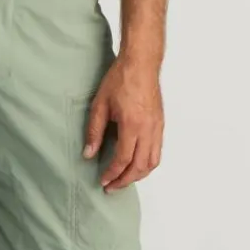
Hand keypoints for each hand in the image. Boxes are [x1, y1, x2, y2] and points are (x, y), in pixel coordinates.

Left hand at [84, 56, 163, 190]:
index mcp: (132, 124)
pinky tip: (136, 166)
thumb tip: (89, 154)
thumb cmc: (120, 79)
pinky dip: (148, 164)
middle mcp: (148, 128)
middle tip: (111, 187)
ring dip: (138, 175)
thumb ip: (94, 132)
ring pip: (152, 162)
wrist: (141, 62)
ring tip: (123, 180)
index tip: (103, 181)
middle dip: (125, 180)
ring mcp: (157, 127)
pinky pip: (158, 152)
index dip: (113, 173)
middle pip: (140, 166)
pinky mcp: (160, 124)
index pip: (123, 159)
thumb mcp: (100, 105)